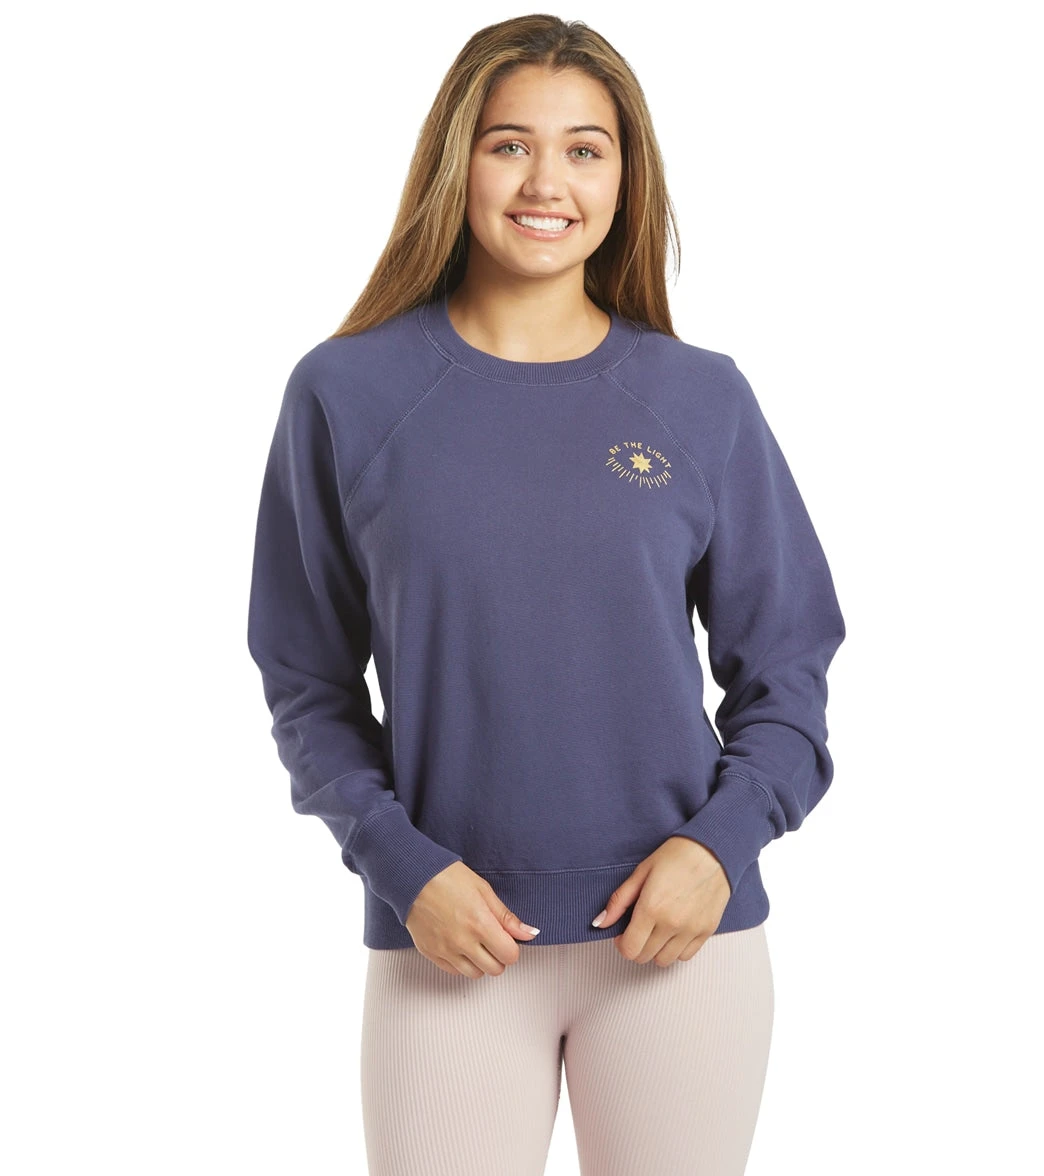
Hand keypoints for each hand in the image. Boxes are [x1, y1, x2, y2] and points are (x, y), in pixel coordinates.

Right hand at [404, 860, 540, 977]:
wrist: (413, 877)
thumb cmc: (447, 878)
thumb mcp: (483, 890)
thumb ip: (506, 917)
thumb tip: (529, 933)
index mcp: (480, 923)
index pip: (510, 955)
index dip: (511, 947)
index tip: (506, 938)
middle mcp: (463, 941)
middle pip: (495, 969)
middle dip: (498, 956)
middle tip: (491, 939)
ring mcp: (445, 950)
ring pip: (475, 974)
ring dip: (480, 962)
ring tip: (474, 941)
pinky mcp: (430, 953)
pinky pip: (453, 971)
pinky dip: (461, 963)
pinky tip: (459, 944)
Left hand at [593, 837, 731, 967]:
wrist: (713, 850)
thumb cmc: (677, 856)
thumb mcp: (641, 872)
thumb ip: (619, 900)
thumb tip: (600, 922)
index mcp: (652, 908)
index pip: (629, 949)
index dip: (621, 943)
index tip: (623, 932)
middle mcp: (672, 924)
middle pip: (644, 957)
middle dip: (636, 945)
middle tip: (639, 927)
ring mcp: (691, 930)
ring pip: (664, 960)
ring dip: (655, 950)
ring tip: (656, 929)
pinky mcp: (707, 931)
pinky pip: (685, 956)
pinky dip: (675, 949)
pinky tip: (673, 931)